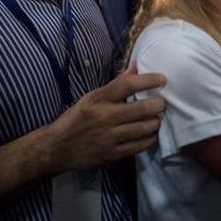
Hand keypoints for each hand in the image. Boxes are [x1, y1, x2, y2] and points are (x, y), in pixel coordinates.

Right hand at [45, 62, 165, 170]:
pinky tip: (149, 133)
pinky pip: (141, 145)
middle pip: (143, 108)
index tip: (162, 79)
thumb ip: (116, 83)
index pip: (128, 85)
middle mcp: (105, 117)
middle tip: (161, 103)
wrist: (58, 148)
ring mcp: (110, 137)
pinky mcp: (113, 154)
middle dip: (159, 104)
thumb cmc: (77, 118)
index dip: (149, 80)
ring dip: (156, 122)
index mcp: (99, 99)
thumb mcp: (92, 97)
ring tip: (156, 118)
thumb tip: (136, 66)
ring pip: (146, 128)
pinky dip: (150, 138)